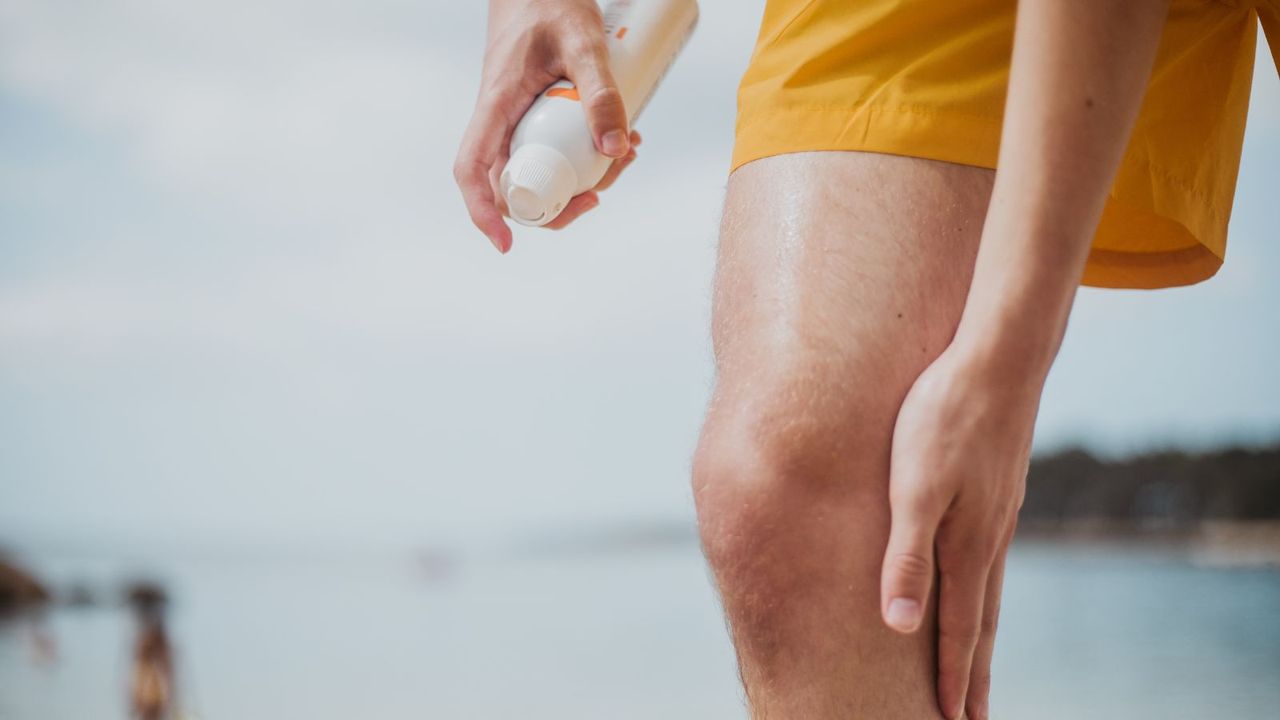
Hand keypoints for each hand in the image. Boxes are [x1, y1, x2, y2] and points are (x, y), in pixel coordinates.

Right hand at [454, 0, 640, 252]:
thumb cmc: (551, 1)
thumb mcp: (583, 43)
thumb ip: (601, 92)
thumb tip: (616, 148)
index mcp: (497, 104)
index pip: (474, 169)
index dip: (483, 211)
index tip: (506, 243)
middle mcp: (501, 118)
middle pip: (514, 184)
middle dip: (557, 203)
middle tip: (600, 193)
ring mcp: (519, 119)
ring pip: (540, 170)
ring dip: (580, 179)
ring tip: (625, 155)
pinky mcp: (538, 113)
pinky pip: (555, 148)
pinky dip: (585, 155)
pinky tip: (620, 138)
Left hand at [879, 343, 1038, 719]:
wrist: (996, 358)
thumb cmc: (942, 419)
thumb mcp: (912, 490)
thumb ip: (905, 557)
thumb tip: (899, 627)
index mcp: (966, 545)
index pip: (959, 628)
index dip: (954, 676)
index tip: (953, 719)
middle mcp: (988, 536)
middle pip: (982, 619)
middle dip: (975, 671)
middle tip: (974, 715)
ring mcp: (998, 512)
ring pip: (988, 587)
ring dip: (982, 632)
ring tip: (978, 661)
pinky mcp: (996, 487)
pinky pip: (989, 555)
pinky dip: (984, 587)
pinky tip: (976, 578)